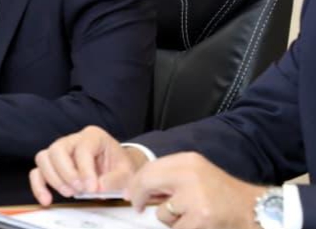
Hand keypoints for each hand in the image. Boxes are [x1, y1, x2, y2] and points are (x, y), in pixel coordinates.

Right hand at [29, 126, 147, 205]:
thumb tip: (99, 187)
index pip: (83, 148)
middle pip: (57, 149)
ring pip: (44, 158)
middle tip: (79, 189)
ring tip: (69, 192)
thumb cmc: (119, 166)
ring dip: (53, 179)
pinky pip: (37, 171)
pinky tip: (47, 199)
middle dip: (66, 173)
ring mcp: (60, 151)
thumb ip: (115, 179)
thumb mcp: (127, 171)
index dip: (85, 169)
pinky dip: (39, 185)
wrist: (117, 168)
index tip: (92, 188)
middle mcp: (73, 140)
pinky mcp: (53, 165)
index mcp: (93, 136)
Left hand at [126, 152, 266, 228]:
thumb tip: (137, 189)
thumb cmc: (222, 194)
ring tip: (190, 216)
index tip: (130, 193)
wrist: (253, 209)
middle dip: (138, 197)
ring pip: (162, 213)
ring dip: (170, 220)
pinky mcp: (200, 219)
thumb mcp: (195, 174)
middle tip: (137, 206)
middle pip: (148, 184)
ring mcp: (195, 198)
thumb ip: (169, 177)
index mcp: (188, 160)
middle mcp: (190, 175)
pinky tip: (198, 225)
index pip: (150, 168)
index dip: (135, 183)